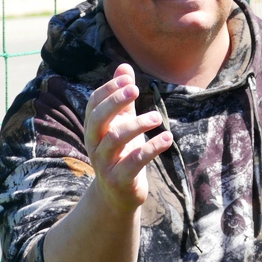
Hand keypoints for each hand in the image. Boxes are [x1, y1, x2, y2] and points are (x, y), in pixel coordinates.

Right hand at [82, 64, 172, 213]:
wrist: (117, 195)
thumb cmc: (121, 153)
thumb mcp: (122, 124)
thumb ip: (123, 98)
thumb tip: (124, 66)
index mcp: (94, 128)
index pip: (94, 103)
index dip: (109, 89)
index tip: (128, 79)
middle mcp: (94, 144)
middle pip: (98, 118)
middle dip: (115, 102)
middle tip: (136, 89)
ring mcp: (105, 163)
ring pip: (115, 138)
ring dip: (137, 124)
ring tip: (157, 117)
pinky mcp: (119, 179)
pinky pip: (134, 162)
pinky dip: (152, 148)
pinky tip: (168, 137)